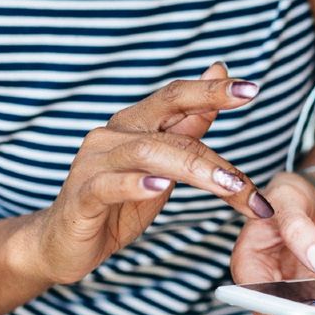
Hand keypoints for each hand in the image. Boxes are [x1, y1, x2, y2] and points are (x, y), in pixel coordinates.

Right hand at [14, 63, 273, 284]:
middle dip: (216, 155)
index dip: (212, 91)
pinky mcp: (81, 196)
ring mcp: (95, 163)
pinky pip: (108, 185)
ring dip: (192, 169)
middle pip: (170, 130)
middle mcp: (113, 134)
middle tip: (248, 182)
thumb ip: (189, 124)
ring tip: (226, 186)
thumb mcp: (163, 165)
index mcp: (135, 123)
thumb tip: (218, 71)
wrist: (63, 242)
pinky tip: (159, 187)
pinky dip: (135, 184)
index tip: (252, 89)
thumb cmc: (116, 202)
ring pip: (147, 153)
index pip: (176, 97)